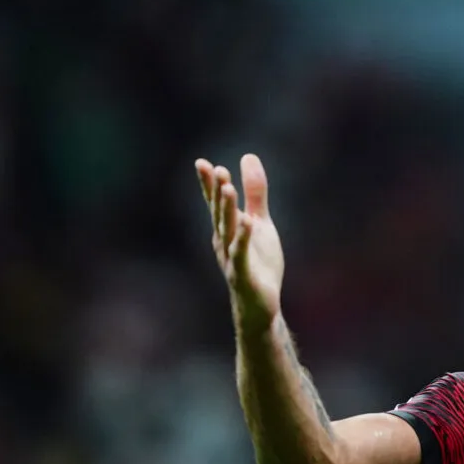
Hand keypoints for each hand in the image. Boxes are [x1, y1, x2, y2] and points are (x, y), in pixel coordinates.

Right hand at [195, 154, 283, 333]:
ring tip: (227, 189)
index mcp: (227, 230)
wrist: (260, 306)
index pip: (215, 204)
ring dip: (227, 211)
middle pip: (218, 214)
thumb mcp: (260, 223)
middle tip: (215, 170)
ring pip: (228, 232)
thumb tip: (248, 158)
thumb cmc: (258, 264)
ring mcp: (231, 259)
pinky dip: (244, 238)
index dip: (209, 185)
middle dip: (216, 193)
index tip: (202, 163)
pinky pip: (242, 254)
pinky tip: (248, 222)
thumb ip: (255, 193)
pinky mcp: (243, 275)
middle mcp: (224, 242)